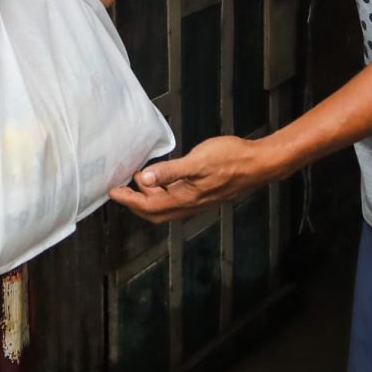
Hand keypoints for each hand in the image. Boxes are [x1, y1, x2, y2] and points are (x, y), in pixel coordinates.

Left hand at [108, 135, 280, 223]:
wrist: (258, 164)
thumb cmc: (231, 160)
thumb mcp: (197, 161)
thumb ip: (169, 171)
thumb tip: (144, 179)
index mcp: (185, 199)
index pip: (149, 206)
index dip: (129, 200)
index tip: (113, 191)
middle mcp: (189, 205)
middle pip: (154, 212)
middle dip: (135, 202)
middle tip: (120, 188)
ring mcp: (197, 200)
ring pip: (165, 205)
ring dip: (148, 197)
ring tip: (136, 179)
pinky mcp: (203, 193)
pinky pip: (176, 198)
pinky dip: (162, 191)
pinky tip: (160, 177)